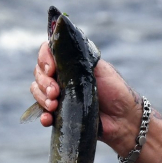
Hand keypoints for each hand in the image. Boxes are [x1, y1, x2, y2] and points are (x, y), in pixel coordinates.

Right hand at [29, 42, 143, 151]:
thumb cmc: (115, 90)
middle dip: (44, 82)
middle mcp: (62, 77)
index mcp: (70, 64)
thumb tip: (61, 44)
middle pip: (39, 73)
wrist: (124, 118)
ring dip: (42, 98)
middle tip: (55, 92)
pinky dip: (43, 116)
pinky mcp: (61, 113)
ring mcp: (60, 95)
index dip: (44, 60)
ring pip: (37, 91)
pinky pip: (43, 113)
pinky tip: (49, 119)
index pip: (46, 54)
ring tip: (54, 105)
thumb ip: (80, 56)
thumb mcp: (100, 68)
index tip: (52, 69)